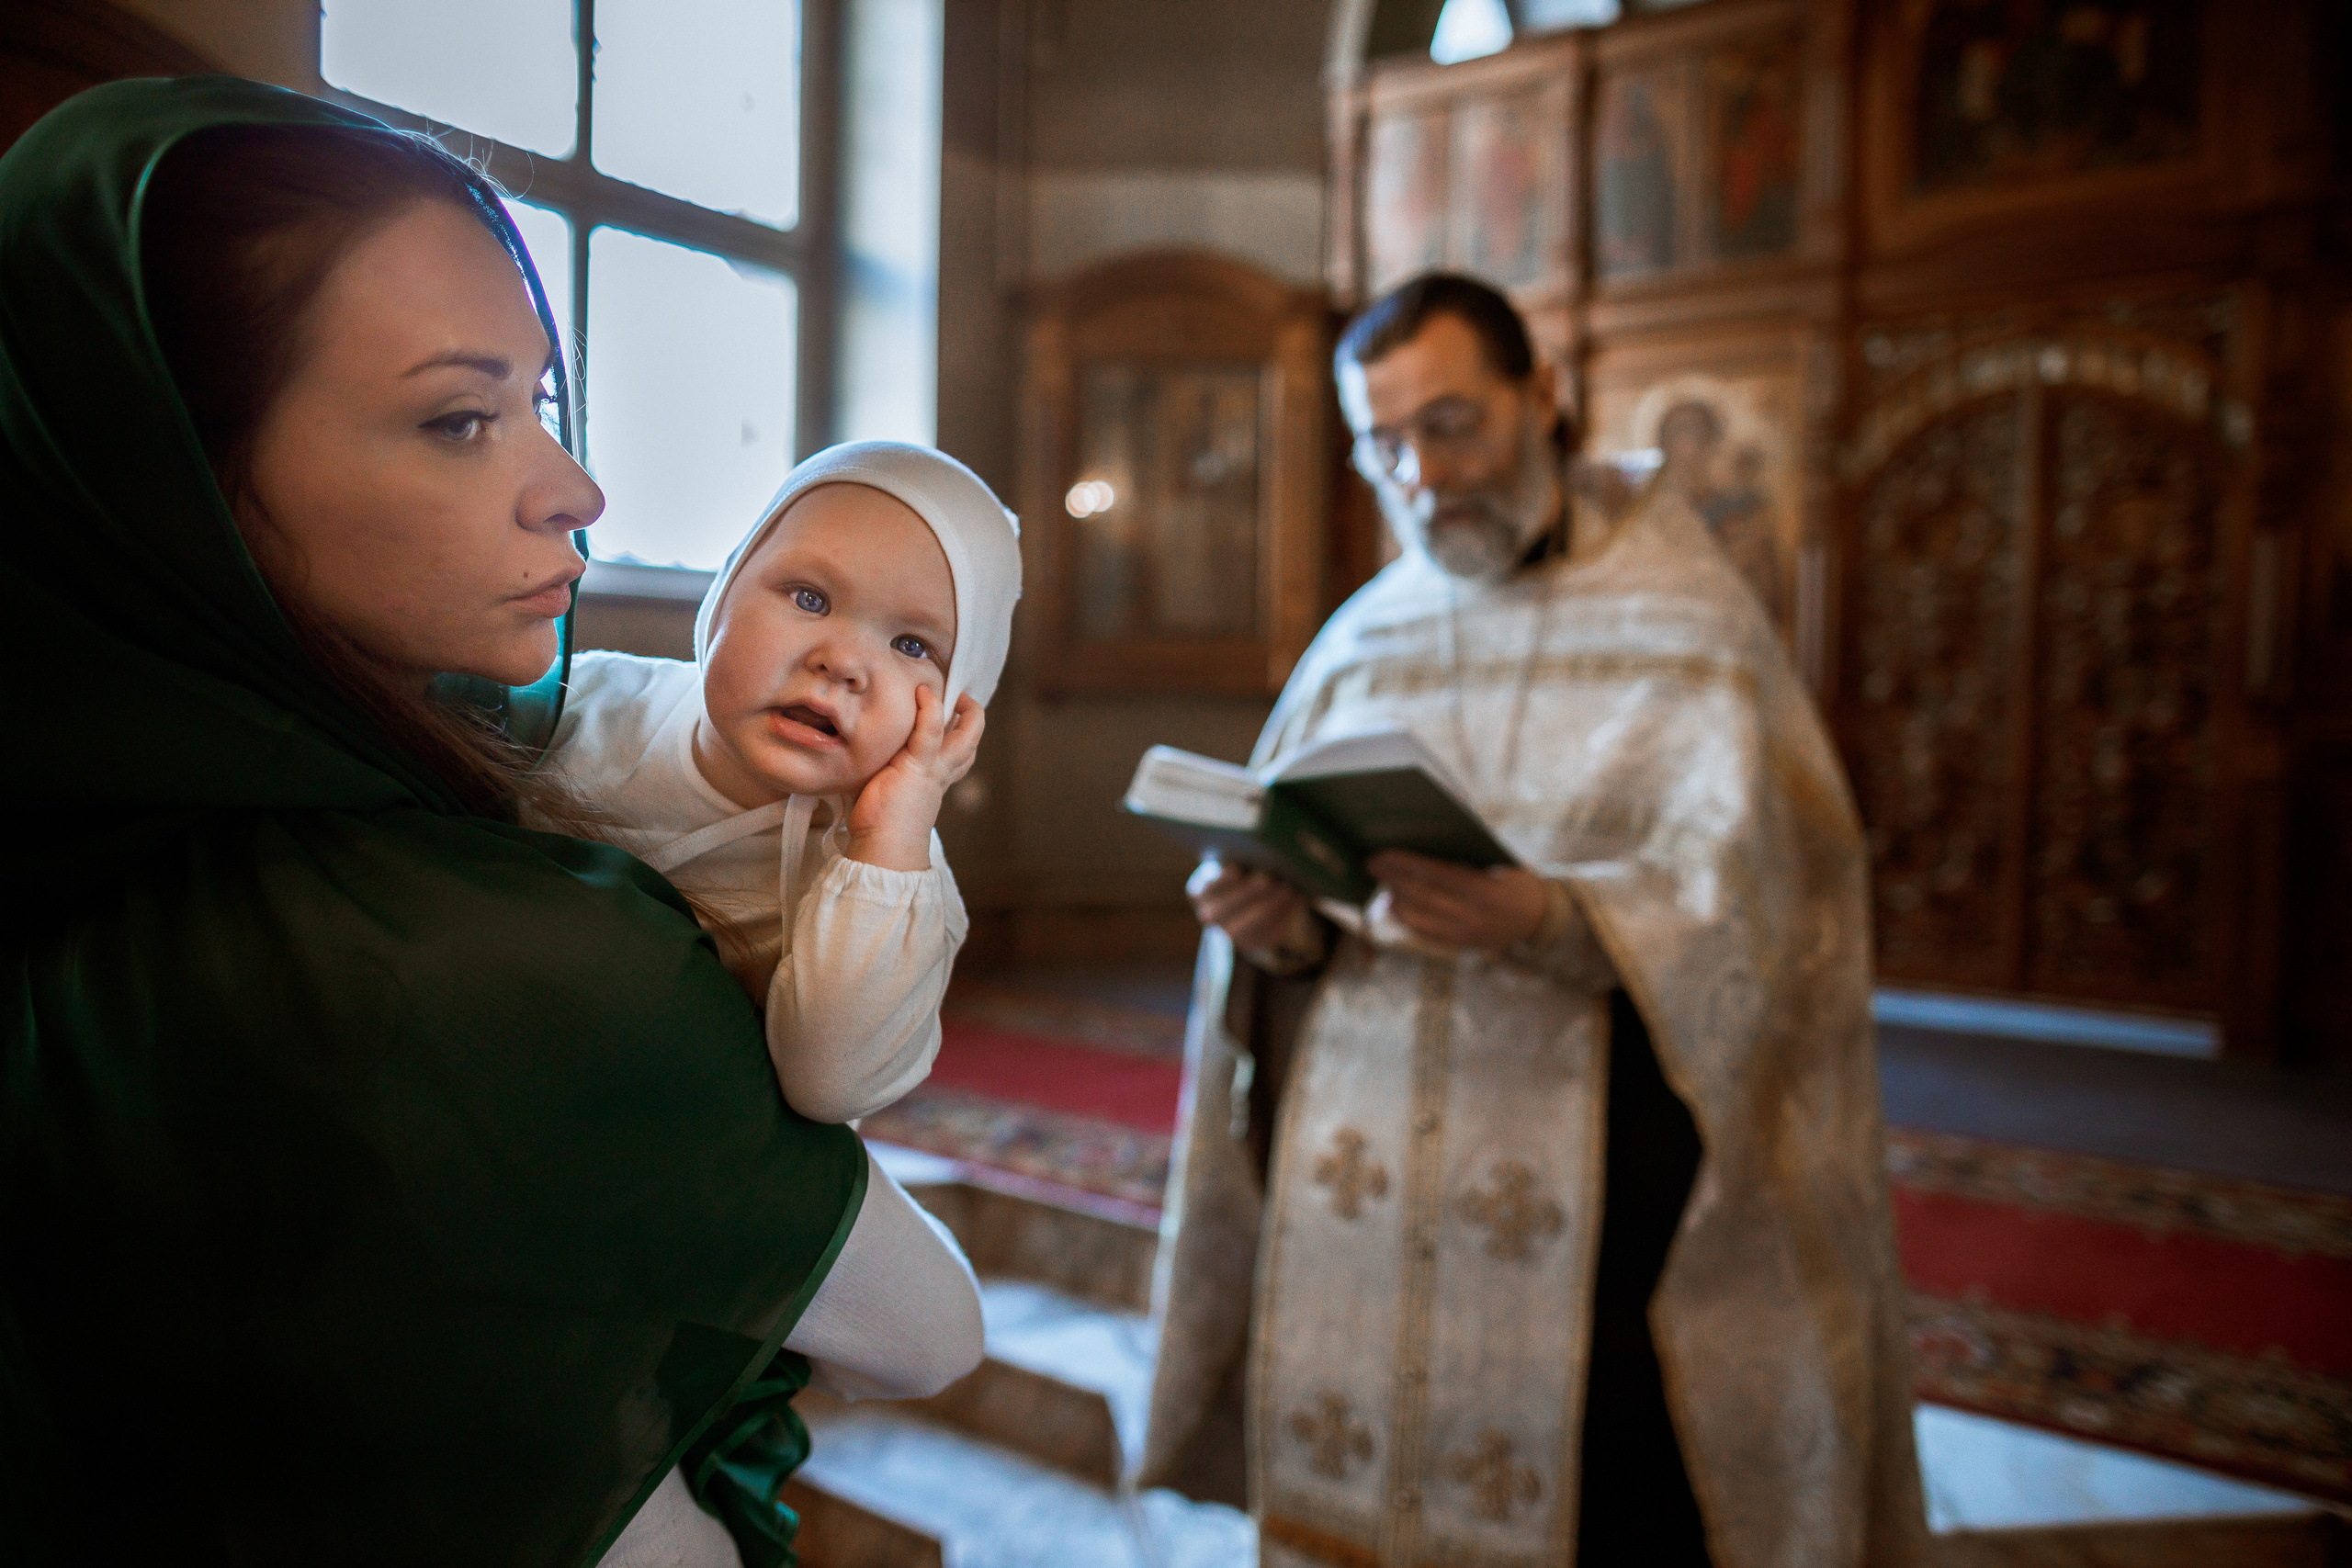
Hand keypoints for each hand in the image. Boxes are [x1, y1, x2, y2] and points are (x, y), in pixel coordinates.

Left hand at [845, 687, 983, 870]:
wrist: (882, 848)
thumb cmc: (877, 825)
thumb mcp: (884, 789)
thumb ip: (882, 769)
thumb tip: (855, 755)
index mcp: (935, 782)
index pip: (960, 756)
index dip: (960, 734)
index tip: (949, 716)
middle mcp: (941, 774)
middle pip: (971, 742)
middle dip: (973, 716)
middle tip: (959, 696)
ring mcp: (934, 769)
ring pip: (967, 734)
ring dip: (962, 707)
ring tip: (937, 687)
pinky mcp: (918, 765)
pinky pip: (932, 730)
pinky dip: (930, 708)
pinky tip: (922, 693)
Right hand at [1188, 863, 1309, 954]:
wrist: (1250, 896)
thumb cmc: (1243, 867)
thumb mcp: (1236, 858)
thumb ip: (1240, 856)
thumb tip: (1257, 851)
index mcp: (1200, 893)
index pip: (1206, 889)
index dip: (1221, 881)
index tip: (1236, 868)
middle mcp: (1210, 916)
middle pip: (1226, 909)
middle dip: (1248, 893)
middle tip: (1267, 878)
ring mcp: (1230, 933)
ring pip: (1249, 925)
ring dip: (1270, 905)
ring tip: (1287, 888)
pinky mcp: (1253, 942)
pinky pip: (1268, 933)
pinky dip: (1284, 915)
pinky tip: (1296, 899)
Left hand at [1366, 852, 1547, 953]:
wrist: (1539, 917)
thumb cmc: (1514, 879)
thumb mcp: (1497, 862)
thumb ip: (1465, 857)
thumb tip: (1420, 843)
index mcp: (1484, 891)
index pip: (1435, 875)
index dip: (1405, 864)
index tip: (1382, 854)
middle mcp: (1473, 916)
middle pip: (1422, 896)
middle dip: (1393, 879)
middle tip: (1371, 864)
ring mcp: (1466, 934)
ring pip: (1419, 918)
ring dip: (1396, 899)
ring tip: (1382, 882)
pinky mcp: (1461, 945)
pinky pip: (1425, 933)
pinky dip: (1406, 918)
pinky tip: (1394, 904)